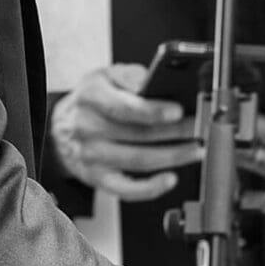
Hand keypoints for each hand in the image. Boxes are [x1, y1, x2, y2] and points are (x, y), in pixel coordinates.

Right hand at [51, 64, 199, 201]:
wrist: (64, 126)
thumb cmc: (95, 99)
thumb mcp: (108, 76)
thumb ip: (133, 77)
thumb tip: (159, 84)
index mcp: (91, 96)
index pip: (122, 107)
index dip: (152, 111)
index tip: (178, 111)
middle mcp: (87, 127)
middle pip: (137, 135)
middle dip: (175, 132)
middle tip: (200, 128)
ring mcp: (91, 155)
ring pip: (138, 160)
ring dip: (172, 157)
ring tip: (196, 149)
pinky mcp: (98, 178)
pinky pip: (126, 189)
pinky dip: (150, 188)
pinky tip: (170, 179)